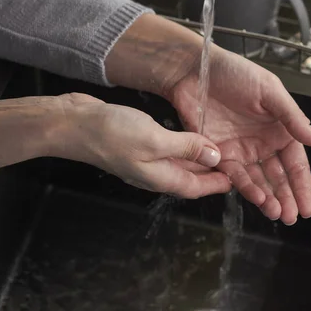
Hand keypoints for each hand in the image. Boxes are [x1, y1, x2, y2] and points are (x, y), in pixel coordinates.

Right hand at [0, 94, 231, 197]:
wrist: (72, 123)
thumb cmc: (110, 134)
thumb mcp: (156, 140)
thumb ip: (186, 148)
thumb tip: (214, 157)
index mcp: (160, 177)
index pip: (196, 187)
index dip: (218, 184)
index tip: (238, 179)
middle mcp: (154, 172)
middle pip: (190, 177)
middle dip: (212, 173)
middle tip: (234, 163)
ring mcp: (144, 160)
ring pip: (179, 163)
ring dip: (198, 158)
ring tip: (218, 149)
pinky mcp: (137, 145)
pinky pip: (167, 149)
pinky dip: (182, 145)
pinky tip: (189, 136)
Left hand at [106, 15, 310, 224]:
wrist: (194, 71)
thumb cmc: (234, 73)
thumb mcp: (270, 92)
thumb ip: (292, 118)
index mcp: (279, 129)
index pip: (295, 163)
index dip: (303, 185)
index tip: (308, 207)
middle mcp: (262, 143)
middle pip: (279, 177)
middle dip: (287, 198)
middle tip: (292, 217)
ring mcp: (241, 151)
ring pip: (259, 181)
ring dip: (269, 198)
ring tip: (277, 213)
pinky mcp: (219, 154)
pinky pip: (235, 177)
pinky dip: (247, 189)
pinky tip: (258, 198)